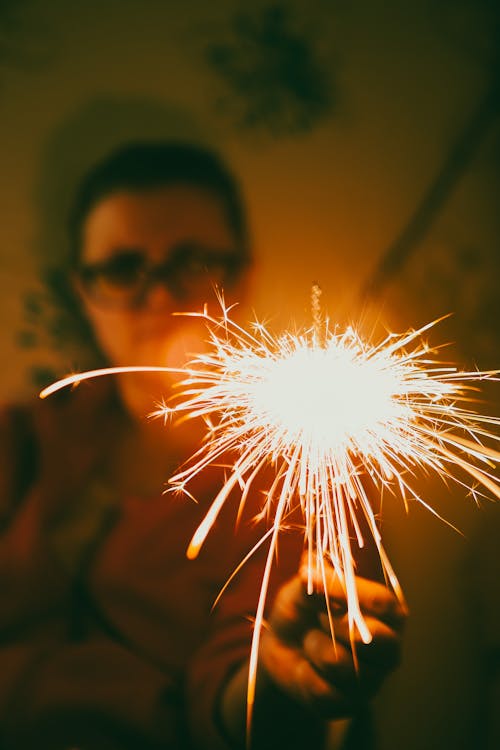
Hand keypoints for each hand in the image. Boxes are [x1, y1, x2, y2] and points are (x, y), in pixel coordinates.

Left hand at [259, 559, 406, 717]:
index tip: (311, 581)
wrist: (281, 647)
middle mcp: (388, 648)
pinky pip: (326, 693)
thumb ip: (313, 579)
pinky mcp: (350, 705)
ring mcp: (373, 680)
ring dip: (315, 648)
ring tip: (309, 640)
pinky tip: (305, 667)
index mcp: (386, 613)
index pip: (382, 602)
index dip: (347, 592)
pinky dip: (305, 676)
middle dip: (338, 625)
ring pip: (346, 667)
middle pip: (378, 639)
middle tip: (317, 617)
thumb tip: (311, 570)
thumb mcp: (303, 587)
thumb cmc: (302, 609)